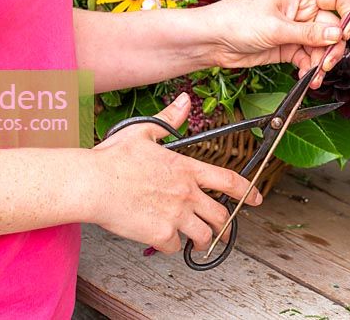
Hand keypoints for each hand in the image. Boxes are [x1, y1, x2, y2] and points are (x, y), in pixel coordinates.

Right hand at [87, 94, 261, 252]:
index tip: (257, 198)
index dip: (248, 191)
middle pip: (221, 215)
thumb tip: (183, 102)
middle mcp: (186, 192)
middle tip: (220, 230)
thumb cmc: (113, 159)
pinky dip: (170, 246)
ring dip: (201, 241)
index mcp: (186, 168)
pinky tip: (162, 239)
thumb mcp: (144, 132)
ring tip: (196, 242)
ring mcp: (176, 215)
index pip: (228, 180)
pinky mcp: (160, 234)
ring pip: (203, 236)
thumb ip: (169, 120)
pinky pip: (174, 247)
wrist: (91, 183)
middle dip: (224, 225)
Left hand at [207, 0, 349, 87]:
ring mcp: (295, 30)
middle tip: (326, 63)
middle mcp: (301, 10)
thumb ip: (309, 33)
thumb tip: (337, 34)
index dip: (349, 14)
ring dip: (322, 63)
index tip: (346, 33)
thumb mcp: (275, 27)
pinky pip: (308, 58)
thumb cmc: (236, 20)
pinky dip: (310, 68)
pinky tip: (306, 77)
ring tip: (314, 76)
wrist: (211, 41)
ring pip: (322, 46)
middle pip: (333, 27)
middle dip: (333, 47)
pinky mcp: (288, 47)